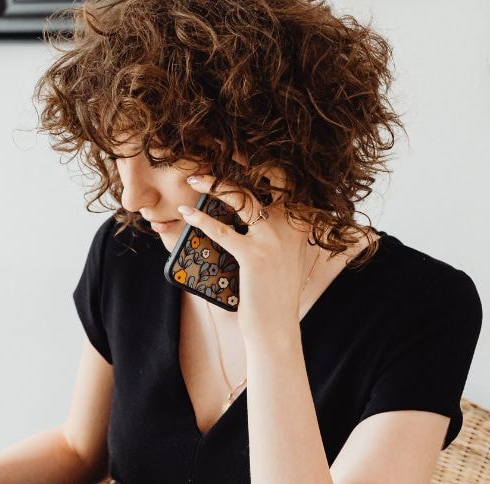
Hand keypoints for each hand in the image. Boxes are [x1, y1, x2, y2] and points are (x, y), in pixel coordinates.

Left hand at [176, 159, 313, 338]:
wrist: (277, 328)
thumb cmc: (273, 292)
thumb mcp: (284, 256)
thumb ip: (277, 231)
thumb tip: (252, 209)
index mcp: (302, 224)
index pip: (290, 181)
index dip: (269, 161)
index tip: (245, 149)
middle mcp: (293, 226)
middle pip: (274, 177)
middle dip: (247, 158)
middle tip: (222, 148)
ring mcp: (274, 240)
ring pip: (244, 198)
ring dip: (215, 184)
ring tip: (194, 178)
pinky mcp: (254, 257)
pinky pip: (223, 230)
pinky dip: (202, 219)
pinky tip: (187, 213)